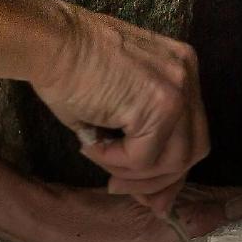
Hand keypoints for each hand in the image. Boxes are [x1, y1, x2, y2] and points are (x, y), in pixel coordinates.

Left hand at [29, 184, 241, 241]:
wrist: (58, 224)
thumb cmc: (100, 232)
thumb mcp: (152, 230)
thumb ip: (201, 220)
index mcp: (196, 199)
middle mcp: (195, 198)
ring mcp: (183, 205)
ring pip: (234, 206)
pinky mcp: (168, 214)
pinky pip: (215, 215)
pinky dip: (238, 220)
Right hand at [32, 6, 209, 214]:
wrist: (48, 40)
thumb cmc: (68, 68)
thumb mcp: (117, 107)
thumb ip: (141, 143)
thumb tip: (154, 201)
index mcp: (181, 71)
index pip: (192, 134)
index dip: (169, 170)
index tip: (147, 193)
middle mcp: (187, 76)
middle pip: (194, 150)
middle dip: (158, 180)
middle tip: (120, 187)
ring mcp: (178, 89)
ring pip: (173, 161)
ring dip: (133, 173)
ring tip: (99, 158)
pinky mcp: (160, 104)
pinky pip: (145, 157)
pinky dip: (116, 161)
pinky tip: (91, 146)